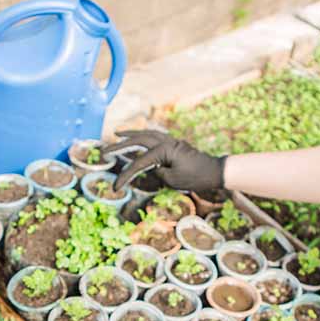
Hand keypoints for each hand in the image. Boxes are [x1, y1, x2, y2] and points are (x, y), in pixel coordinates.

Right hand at [103, 130, 226, 193]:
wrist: (214, 171)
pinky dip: (143, 135)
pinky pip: (154, 136)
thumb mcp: (172, 180)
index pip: (138, 163)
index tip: (115, 187)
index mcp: (163, 150)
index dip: (125, 176)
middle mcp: (165, 141)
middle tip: (105, 150)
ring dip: (130, 134)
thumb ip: (157, 172)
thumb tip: (150, 166)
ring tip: (117, 133)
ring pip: (145, 134)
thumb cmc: (196, 177)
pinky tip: (137, 137)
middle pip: (137, 140)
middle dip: (119, 145)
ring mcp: (170, 140)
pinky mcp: (174, 143)